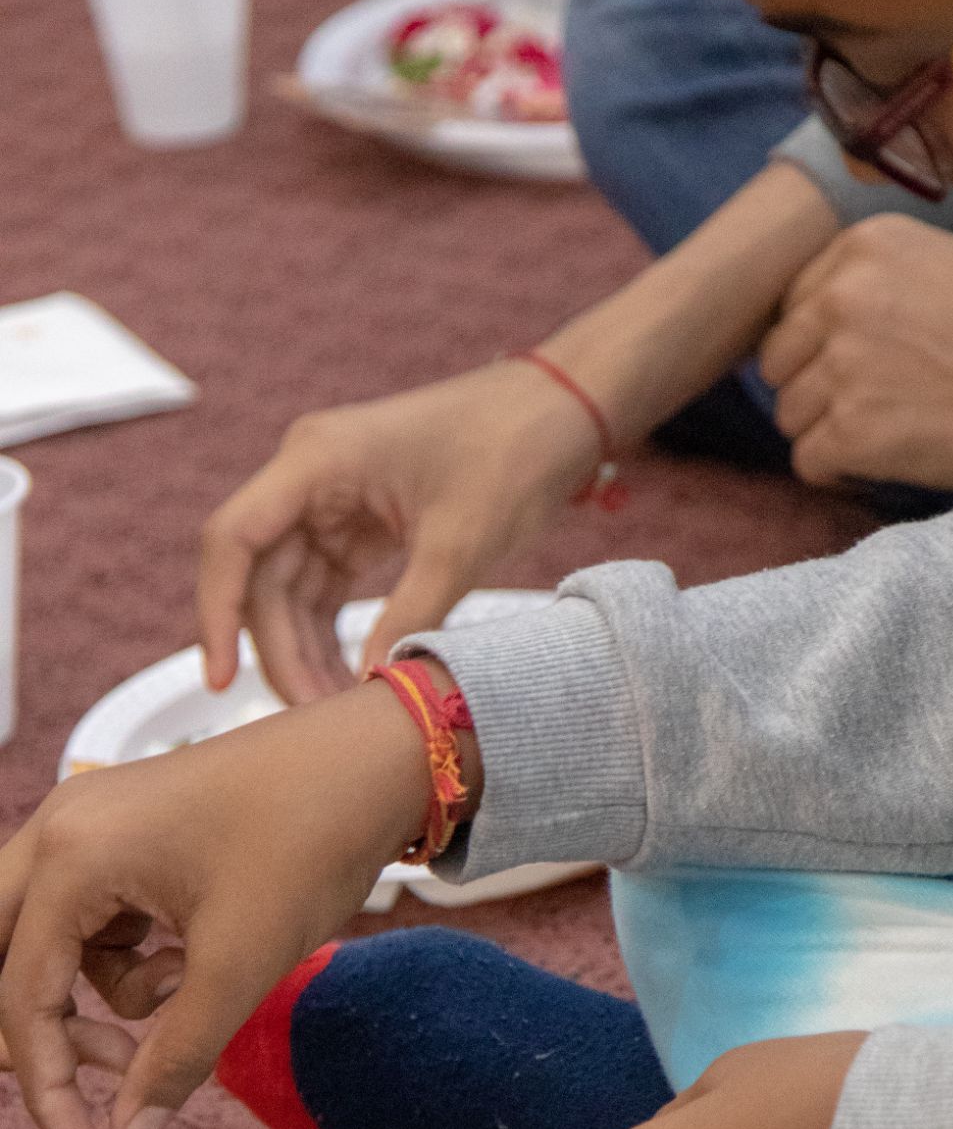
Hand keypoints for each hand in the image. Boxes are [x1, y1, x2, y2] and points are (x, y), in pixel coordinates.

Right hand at [0, 678, 458, 1128]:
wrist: (373, 760)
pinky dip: (131, 957)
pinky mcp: (123, 833)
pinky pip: (93, 920)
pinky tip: (193, 954)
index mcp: (71, 855)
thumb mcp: (241, 964)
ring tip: (186, 989)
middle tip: (108, 1068)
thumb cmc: (309, 839)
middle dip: (42, 1032)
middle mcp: (61, 829)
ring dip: (103, 993)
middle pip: (2, 961)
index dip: (48, 1091)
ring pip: (50, 945)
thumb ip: (175, 1057)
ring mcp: (89, 824)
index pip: (19, 999)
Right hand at [198, 360, 599, 703]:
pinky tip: (346, 676)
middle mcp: (310, 474)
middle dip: (279, 650)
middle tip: (311, 716)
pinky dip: (331, 631)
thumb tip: (366, 685)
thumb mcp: (461, 545)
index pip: (232, 540)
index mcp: (317, 460)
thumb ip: (409, 614)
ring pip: (289, 588)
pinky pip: (324, 585)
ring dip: (303, 648)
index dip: (216, 613)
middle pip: (260, 576)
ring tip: (332, 708)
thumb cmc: (513, 454)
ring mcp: (331, 497)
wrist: (560, 412)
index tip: (219, 680)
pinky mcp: (358, 520)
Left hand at [760, 217, 952, 495]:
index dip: (819, 337)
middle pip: (779, 357)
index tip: (856, 359)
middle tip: (866, 405)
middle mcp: (841, 297)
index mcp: (868, 245)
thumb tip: (872, 280)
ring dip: (826, 431)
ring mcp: (840, 367)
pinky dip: (838, 473)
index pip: (795, 298)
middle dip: (814, 384)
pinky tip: (879, 467)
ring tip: (882, 437)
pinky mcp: (849, 433)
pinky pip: (807, 463)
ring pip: (788, 413)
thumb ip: (907, 261)